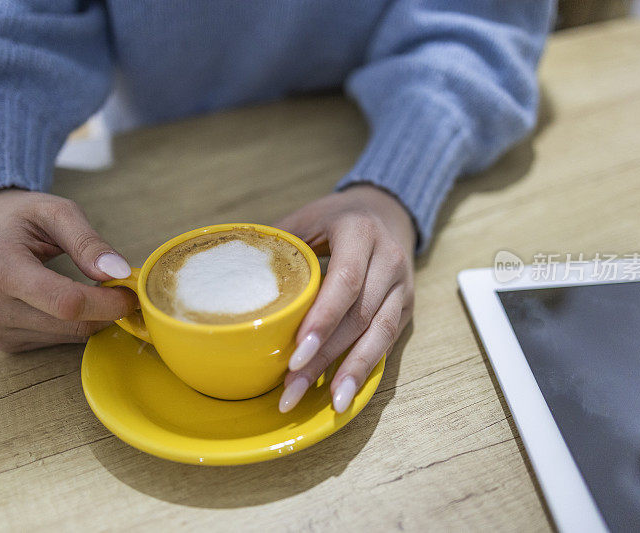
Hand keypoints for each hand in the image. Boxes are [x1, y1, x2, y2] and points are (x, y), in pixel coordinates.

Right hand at [0, 189, 137, 352]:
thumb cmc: (26, 220)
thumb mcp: (58, 213)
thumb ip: (89, 242)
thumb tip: (118, 272)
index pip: (66, 302)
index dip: (108, 302)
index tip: (131, 291)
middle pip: (71, 324)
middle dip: (107, 310)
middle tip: (123, 290)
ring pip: (70, 337)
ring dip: (94, 318)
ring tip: (93, 290)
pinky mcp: (6, 343)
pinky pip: (59, 342)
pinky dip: (76, 325)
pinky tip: (71, 303)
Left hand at [275, 184, 415, 412]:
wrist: (388, 211)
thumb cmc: (337, 218)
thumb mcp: (307, 218)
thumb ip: (278, 244)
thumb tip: (233, 274)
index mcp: (360, 232)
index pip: (345, 282)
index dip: (321, 320)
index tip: (295, 352)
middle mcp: (389, 260)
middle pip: (359, 316)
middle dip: (326, 357)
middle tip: (292, 390)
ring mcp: (402, 286)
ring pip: (380, 334)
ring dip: (351, 372)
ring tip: (330, 405)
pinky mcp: (407, 307)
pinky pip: (388, 342)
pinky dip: (365, 368)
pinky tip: (345, 391)